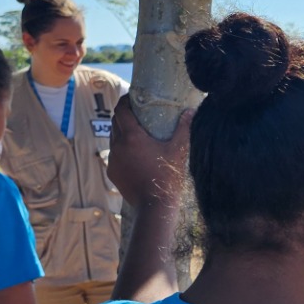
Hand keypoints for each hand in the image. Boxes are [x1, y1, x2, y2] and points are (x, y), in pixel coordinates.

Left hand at [106, 94, 191, 209]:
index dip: (126, 100)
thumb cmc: (168, 176)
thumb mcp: (178, 151)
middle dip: (124, 114)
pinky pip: (114, 154)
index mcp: (132, 136)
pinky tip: (134, 154)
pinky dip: (121, 149)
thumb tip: (191, 111)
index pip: (121, 110)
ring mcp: (113, 160)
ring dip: (121, 131)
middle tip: (137, 112)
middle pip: (115, 122)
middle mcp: (118, 145)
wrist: (154, 205)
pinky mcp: (112, 172)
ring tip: (136, 132)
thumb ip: (184, 129)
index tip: (133, 97)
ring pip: (113, 138)